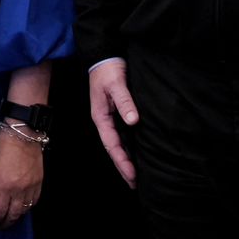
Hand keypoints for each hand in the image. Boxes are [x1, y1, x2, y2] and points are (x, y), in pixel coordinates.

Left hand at [0, 127, 43, 230]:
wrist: (23, 132)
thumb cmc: (2, 146)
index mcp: (4, 185)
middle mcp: (20, 189)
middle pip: (13, 216)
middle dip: (3, 223)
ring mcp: (32, 185)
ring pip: (25, 210)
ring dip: (16, 216)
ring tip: (8, 216)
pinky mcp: (39, 180)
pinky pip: (35, 200)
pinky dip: (27, 206)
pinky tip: (21, 205)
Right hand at [88, 60, 139, 187]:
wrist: (104, 54)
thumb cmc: (108, 69)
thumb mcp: (116, 83)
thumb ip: (125, 101)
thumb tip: (133, 121)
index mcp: (101, 117)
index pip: (112, 145)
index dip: (122, 161)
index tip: (133, 175)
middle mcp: (105, 120)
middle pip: (114, 148)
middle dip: (123, 166)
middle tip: (135, 183)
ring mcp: (111, 117)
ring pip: (119, 142)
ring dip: (126, 158)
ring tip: (137, 174)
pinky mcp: (118, 111)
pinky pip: (123, 133)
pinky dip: (130, 145)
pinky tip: (138, 151)